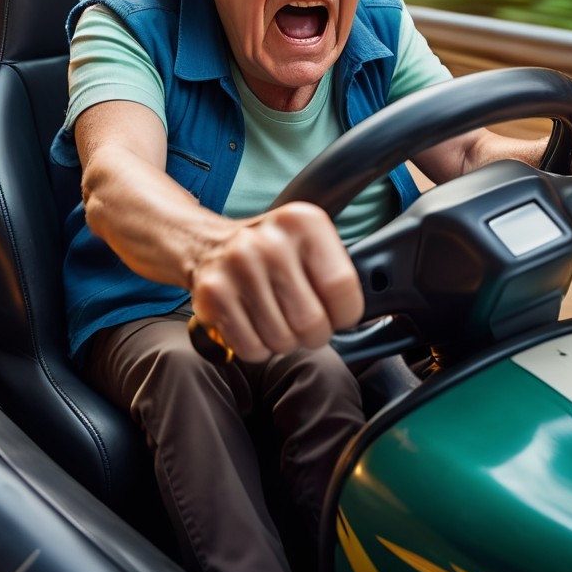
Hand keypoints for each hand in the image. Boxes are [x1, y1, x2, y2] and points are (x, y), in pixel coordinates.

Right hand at [189, 202, 362, 361]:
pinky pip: (251, 348)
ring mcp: (237, 267)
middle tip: (304, 322)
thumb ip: (337, 272)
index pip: (342, 286)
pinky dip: (257, 348)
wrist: (206, 243)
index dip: (345, 313)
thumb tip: (365, 320)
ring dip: (284, 341)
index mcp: (302, 222)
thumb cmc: (269, 252)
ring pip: (282, 340)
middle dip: (314, 334)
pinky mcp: (213, 294)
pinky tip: (254, 325)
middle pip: (312, 321)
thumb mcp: (308, 242)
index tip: (337, 313)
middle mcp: (269, 241)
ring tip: (275, 319)